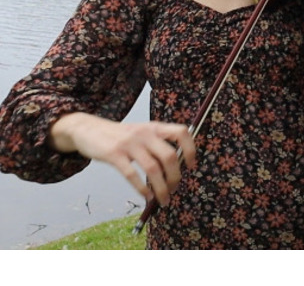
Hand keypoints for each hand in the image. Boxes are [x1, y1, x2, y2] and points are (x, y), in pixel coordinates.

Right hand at [49, 112, 196, 206]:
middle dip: (175, 177)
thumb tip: (176, 168)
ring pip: (153, 169)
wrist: (88, 129)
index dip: (190, 149)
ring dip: (161, 188)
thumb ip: (157, 144)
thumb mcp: (142, 132)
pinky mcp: (114, 154)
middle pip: (169, 156)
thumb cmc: (120, 135)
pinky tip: (146, 197)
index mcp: (155, 127)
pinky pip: (132, 175)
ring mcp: (129, 143)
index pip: (182, 133)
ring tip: (163, 199)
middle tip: (174, 189)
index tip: (191, 166)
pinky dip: (142, 189)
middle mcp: (145, 133)